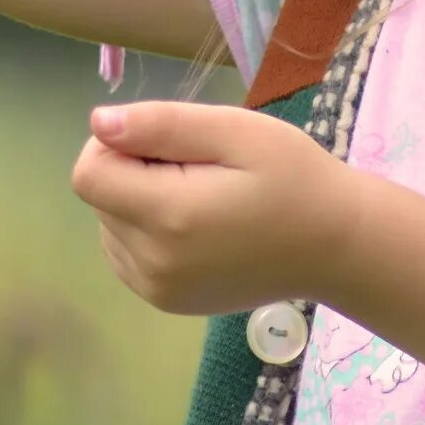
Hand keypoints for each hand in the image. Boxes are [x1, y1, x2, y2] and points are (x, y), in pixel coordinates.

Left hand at [70, 100, 363, 316]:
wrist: (335, 246)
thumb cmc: (293, 178)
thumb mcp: (236, 132)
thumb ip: (162, 126)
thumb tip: (98, 124)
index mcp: (168, 217)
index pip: (88, 174)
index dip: (116, 145)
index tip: (168, 142)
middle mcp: (152, 263)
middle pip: (100, 199)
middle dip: (134, 171)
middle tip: (199, 168)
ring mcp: (157, 289)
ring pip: (109, 225)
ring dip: (139, 202)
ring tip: (202, 197)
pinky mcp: (165, 301)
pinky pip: (125, 253)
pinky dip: (147, 231)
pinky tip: (195, 224)